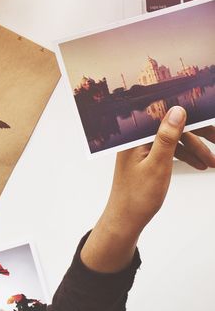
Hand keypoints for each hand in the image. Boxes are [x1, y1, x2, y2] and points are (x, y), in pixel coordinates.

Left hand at [80, 107, 214, 272]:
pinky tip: (199, 164)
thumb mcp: (158, 165)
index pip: (164, 115)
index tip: (207, 119)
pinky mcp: (144, 155)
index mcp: (135, 134)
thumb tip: (177, 110)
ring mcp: (140, 146)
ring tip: (213, 162)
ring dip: (193, 148)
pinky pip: (167, 149)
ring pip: (172, 139)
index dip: (188, 115)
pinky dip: (183, 155)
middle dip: (197, 134)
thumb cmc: (137, 197)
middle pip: (171, 126)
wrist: (126, 220)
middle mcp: (136, 136)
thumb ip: (167, 137)